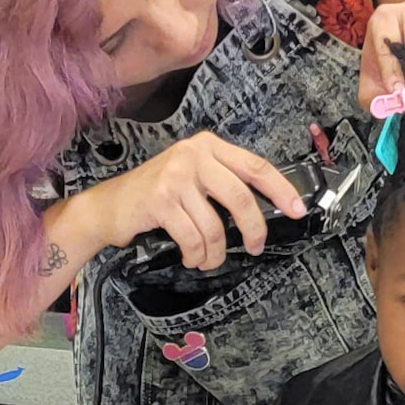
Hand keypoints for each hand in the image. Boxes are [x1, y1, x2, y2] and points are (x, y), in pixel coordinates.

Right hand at [82, 132, 308, 270]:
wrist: (108, 207)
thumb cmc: (155, 197)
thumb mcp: (192, 178)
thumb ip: (223, 183)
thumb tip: (266, 206)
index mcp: (207, 146)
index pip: (255, 165)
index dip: (280, 189)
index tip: (297, 209)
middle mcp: (193, 154)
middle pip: (240, 196)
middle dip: (253, 228)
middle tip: (254, 247)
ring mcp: (176, 176)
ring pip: (215, 225)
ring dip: (215, 252)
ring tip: (208, 259)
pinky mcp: (161, 200)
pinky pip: (193, 237)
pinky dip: (196, 254)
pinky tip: (191, 256)